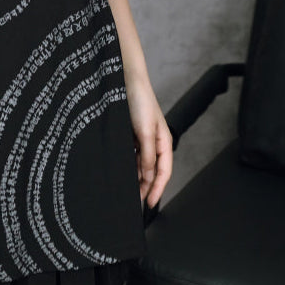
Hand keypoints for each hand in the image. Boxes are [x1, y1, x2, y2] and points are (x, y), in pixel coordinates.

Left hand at [123, 73, 172, 208]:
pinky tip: (120, 173)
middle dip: (145, 187)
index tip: (148, 204)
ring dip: (135, 178)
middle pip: (152, 171)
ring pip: (140, 165)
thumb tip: (149, 177)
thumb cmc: (140, 101)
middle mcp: (154, 142)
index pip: (164, 172)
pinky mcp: (130, 135)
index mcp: (163, 142)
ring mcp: (142, 139)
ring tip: (126, 192)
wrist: (124, 80)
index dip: (157, 190)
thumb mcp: (145, 132)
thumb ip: (148, 156)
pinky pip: (131, 156)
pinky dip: (127, 166)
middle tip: (134, 203)